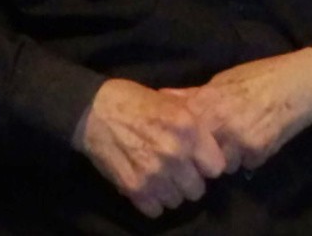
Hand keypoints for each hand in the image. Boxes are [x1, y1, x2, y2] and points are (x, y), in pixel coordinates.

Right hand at [75, 78, 227, 217]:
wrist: (95, 111)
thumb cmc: (135, 102)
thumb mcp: (172, 102)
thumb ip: (195, 126)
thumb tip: (213, 148)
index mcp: (189, 128)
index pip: (216, 167)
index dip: (206, 165)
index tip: (197, 163)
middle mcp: (176, 153)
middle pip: (197, 189)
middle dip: (188, 181)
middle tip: (175, 171)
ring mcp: (155, 173)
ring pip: (176, 201)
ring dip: (169, 192)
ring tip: (158, 177)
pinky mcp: (135, 188)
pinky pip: (155, 209)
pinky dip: (150, 201)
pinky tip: (145, 185)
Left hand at [171, 48, 311, 170]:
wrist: (302, 80)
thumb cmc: (262, 76)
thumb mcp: (223, 80)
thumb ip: (194, 94)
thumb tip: (162, 96)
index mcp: (208, 101)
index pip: (181, 132)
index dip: (181, 140)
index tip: (182, 143)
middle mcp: (220, 122)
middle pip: (197, 154)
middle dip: (202, 155)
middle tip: (214, 146)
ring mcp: (239, 139)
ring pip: (221, 164)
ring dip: (227, 158)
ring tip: (241, 140)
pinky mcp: (258, 151)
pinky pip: (245, 165)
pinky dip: (250, 158)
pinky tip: (259, 140)